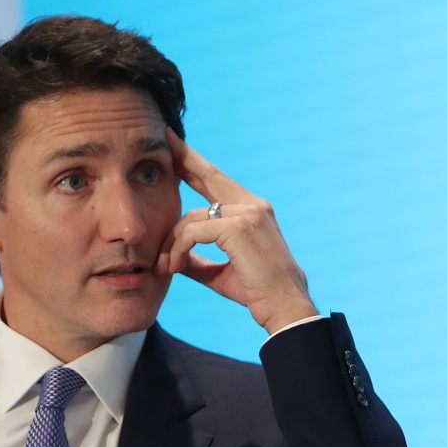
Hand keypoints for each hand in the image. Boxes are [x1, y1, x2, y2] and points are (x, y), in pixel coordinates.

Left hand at [160, 133, 317, 333]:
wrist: (284, 307)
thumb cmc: (257, 291)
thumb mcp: (221, 271)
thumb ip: (197, 259)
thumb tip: (173, 257)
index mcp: (252, 210)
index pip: (217, 180)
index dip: (195, 162)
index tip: (175, 147)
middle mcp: (253, 205)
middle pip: (208, 175)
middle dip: (183, 157)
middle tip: (163, 139)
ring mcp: (248, 213)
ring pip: (191, 217)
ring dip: (171, 243)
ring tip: (164, 265)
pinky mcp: (239, 228)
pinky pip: (193, 233)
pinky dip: (178, 249)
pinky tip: (174, 265)